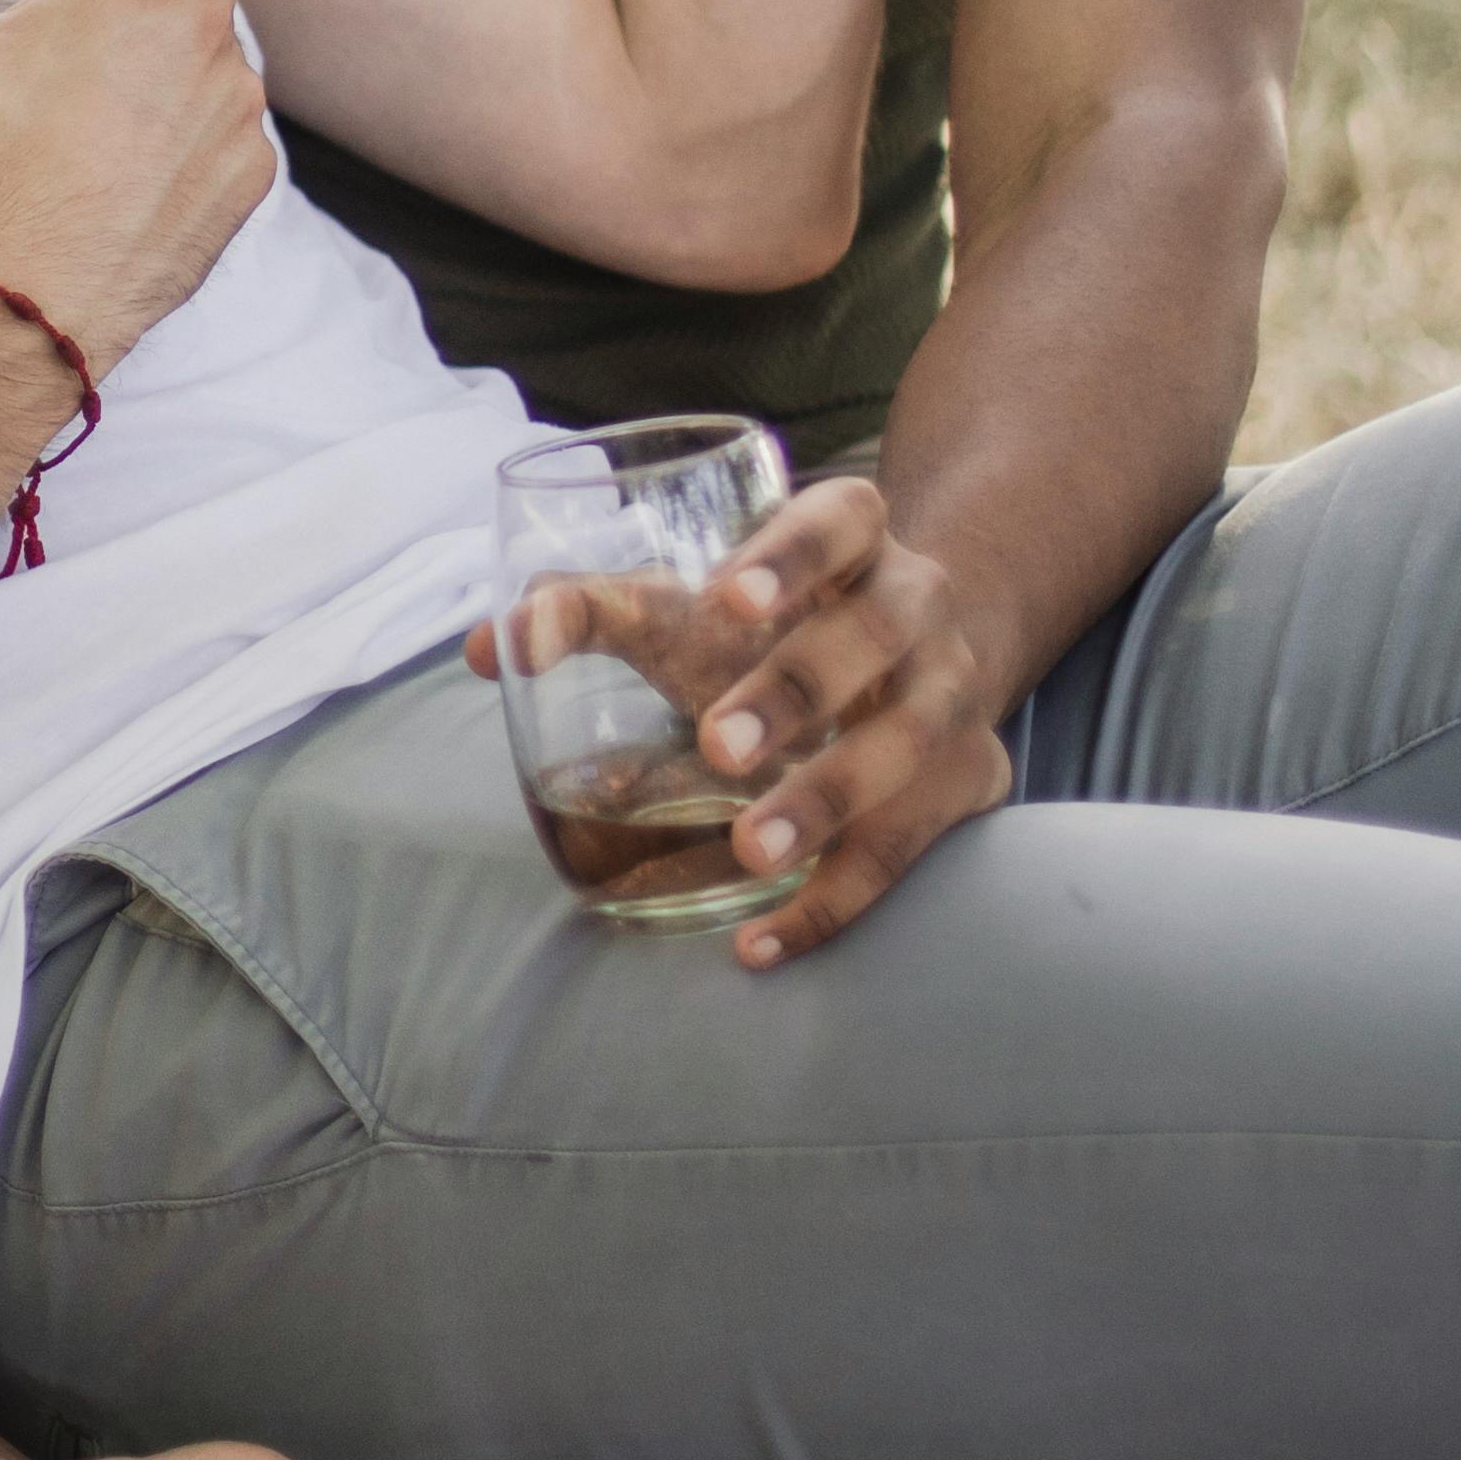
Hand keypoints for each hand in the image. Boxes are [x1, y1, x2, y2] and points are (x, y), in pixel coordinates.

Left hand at [466, 473, 1008, 962]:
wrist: (907, 655)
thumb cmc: (765, 625)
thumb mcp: (685, 601)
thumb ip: (587, 610)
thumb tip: (490, 650)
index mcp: (853, 537)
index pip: (842, 517)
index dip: (792, 554)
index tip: (727, 599)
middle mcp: (918, 604)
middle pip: (874, 635)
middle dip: (797, 692)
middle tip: (719, 749)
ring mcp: (952, 692)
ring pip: (907, 745)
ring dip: (827, 803)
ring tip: (750, 853)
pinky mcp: (970, 777)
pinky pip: (910, 845)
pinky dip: (837, 902)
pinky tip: (761, 941)